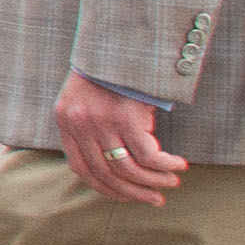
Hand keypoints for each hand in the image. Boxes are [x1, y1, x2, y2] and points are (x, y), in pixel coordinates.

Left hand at [55, 71, 185, 206]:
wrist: (119, 44)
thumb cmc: (107, 71)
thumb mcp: (86, 99)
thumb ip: (89, 127)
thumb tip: (112, 162)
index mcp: (66, 123)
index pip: (81, 168)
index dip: (105, 187)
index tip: (126, 196)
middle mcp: (80, 126)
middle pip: (105, 173)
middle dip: (133, 192)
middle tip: (155, 200)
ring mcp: (102, 124)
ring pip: (128, 169)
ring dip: (153, 182)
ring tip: (170, 183)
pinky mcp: (126, 119)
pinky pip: (148, 156)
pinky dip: (166, 165)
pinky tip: (178, 165)